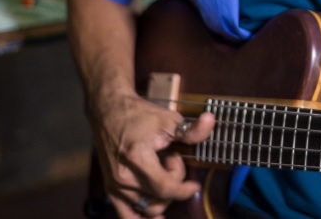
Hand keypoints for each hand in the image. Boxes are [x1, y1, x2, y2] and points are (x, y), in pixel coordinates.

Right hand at [90, 93, 213, 217]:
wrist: (109, 112)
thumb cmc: (138, 115)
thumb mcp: (168, 119)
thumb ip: (191, 130)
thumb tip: (210, 121)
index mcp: (137, 158)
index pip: (165, 187)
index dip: (184, 190)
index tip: (194, 185)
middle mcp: (123, 177)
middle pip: (159, 197)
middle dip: (173, 181)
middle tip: (170, 159)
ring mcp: (115, 186)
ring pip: (148, 208)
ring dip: (161, 194)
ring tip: (159, 171)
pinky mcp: (110, 190)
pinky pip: (127, 217)